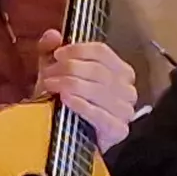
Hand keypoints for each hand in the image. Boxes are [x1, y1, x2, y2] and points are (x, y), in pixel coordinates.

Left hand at [35, 35, 139, 149]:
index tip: (57, 54)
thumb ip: (50, 51)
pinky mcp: (118, 130)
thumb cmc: (68, 103)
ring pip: (98, 89)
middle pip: (98, 70)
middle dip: (69, 69)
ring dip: (70, 85)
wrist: (70, 139)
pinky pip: (99, 113)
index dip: (78, 50)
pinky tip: (65, 100)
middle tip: (48, 74)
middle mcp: (128, 89)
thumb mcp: (57, 73)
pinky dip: (81, 104)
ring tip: (50, 86)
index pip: (102, 52)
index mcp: (120, 70)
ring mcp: (126, 110)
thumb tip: (52, 35)